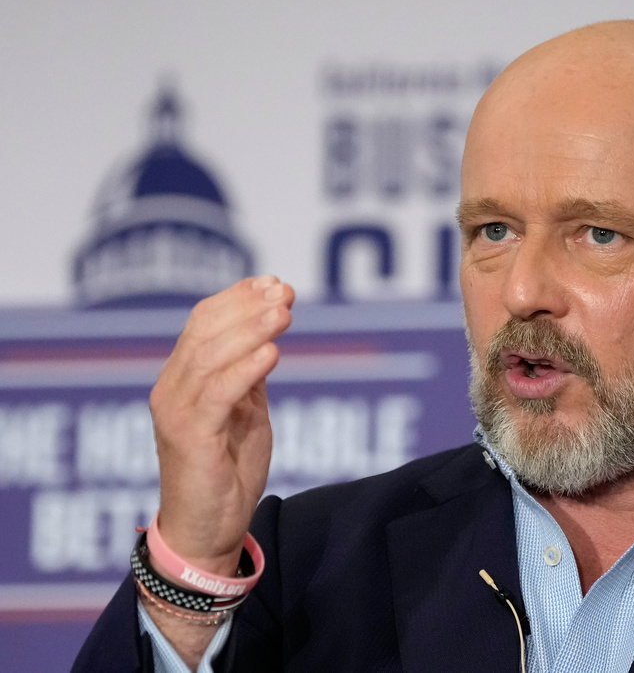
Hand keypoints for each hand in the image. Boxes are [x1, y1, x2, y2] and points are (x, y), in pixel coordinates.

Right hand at [149, 275, 294, 574]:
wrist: (208, 530)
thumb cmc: (227, 471)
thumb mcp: (245, 412)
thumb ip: (249, 377)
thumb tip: (267, 337)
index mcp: (184, 379)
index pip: (204, 322)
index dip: (238, 298)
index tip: (274, 283)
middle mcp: (171, 388)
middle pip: (205, 330)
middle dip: (247, 306)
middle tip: (283, 291)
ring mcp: (175, 412)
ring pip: (210, 356)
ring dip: (250, 330)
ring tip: (283, 313)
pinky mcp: (188, 437)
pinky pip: (217, 394)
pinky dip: (245, 370)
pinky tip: (272, 353)